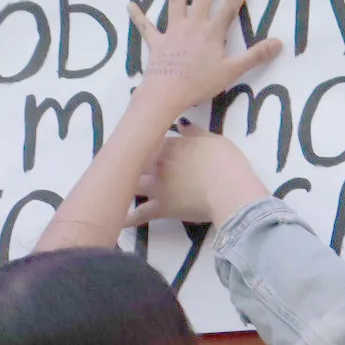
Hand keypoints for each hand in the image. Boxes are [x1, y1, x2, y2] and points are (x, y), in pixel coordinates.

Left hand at [126, 130, 268, 226]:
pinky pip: (140, 214)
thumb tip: (181, 125)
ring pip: (132, 183)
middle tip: (123, 165)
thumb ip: (195, 133)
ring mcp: (157, 186)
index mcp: (171, 145)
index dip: (147, 144)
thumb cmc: (226, 162)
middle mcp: (158, 163)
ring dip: (123, 185)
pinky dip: (128, 218)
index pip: (151, 141)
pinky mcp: (160, 208)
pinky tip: (117, 220)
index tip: (145, 147)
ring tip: (115, 188)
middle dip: (129, 162)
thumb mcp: (213, 139)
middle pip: (136, 160)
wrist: (229, 188)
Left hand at [129, 0, 282, 117]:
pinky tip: (130, 4)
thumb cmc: (200, 83)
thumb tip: (280, 42)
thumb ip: (255, 56)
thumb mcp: (232, 71)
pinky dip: (138, 16)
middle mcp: (193, 25)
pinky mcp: (157, 42)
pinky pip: (146, 27)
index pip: (231, 3)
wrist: (166, 93)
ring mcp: (173, 31)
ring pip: (176, 0)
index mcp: (212, 31)